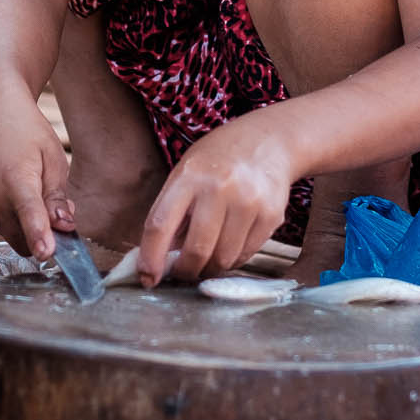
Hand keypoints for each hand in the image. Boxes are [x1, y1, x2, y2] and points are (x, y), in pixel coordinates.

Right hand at [0, 93, 73, 260]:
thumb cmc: (28, 131)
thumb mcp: (54, 160)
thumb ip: (57, 197)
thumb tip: (65, 227)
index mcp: (15, 177)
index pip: (28, 213)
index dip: (39, 236)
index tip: (47, 254)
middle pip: (22, 239)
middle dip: (41, 235)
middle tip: (56, 213)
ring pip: (10, 235)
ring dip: (25, 227)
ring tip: (30, 191)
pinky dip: (10, 219)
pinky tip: (12, 191)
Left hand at [137, 115, 295, 284]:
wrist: (269, 140)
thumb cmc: (219, 159)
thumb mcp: (186, 172)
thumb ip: (172, 211)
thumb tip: (158, 258)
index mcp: (189, 176)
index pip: (161, 224)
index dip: (151, 258)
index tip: (147, 278)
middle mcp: (219, 188)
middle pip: (196, 249)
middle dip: (185, 271)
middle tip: (181, 273)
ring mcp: (249, 202)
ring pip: (223, 259)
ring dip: (210, 268)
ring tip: (206, 257)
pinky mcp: (271, 216)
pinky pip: (245, 255)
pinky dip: (232, 260)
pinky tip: (228, 246)